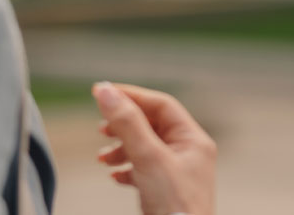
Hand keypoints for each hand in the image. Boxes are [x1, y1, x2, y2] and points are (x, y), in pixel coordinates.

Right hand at [92, 82, 216, 214]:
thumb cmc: (174, 207)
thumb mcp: (148, 159)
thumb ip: (127, 124)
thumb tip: (105, 91)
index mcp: (193, 140)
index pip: (161, 104)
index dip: (131, 97)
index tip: (102, 94)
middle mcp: (188, 154)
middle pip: (152, 125)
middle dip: (124, 125)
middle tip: (100, 129)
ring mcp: (178, 174)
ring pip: (145, 149)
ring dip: (121, 148)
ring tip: (103, 158)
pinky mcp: (166, 193)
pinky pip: (143, 171)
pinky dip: (125, 169)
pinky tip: (114, 176)